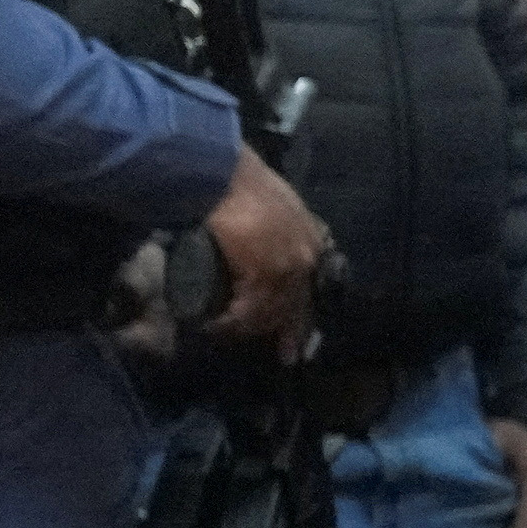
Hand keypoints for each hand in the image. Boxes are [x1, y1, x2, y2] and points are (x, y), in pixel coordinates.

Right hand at [200, 147, 333, 353]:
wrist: (220, 170)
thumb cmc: (234, 180)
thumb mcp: (265, 204)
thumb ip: (269, 228)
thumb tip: (252, 247)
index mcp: (308, 237)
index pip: (310, 282)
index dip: (305, 310)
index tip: (302, 332)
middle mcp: (306, 255)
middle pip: (299, 305)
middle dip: (292, 332)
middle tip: (288, 357)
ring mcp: (289, 266)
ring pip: (274, 312)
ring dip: (251, 328)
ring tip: (230, 336)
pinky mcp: (267, 273)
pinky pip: (251, 310)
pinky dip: (231, 323)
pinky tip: (216, 328)